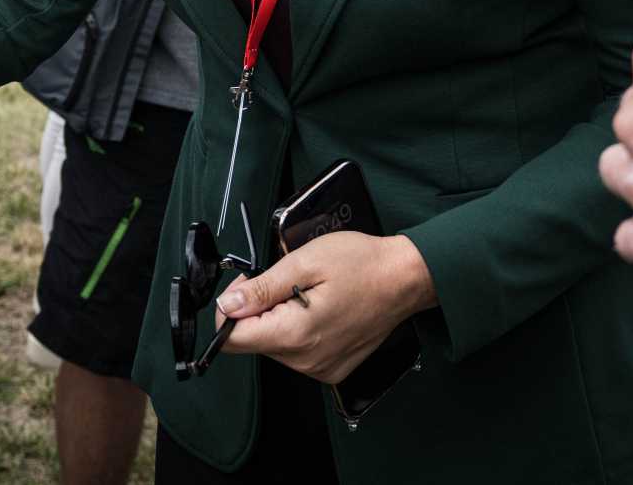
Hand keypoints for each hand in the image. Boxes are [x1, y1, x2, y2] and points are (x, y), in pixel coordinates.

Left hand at [213, 231, 434, 384]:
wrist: (404, 279)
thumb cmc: (361, 265)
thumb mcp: (303, 263)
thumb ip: (262, 288)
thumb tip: (228, 305)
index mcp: (295, 335)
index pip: (233, 340)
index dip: (231, 308)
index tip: (249, 285)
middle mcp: (306, 361)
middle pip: (253, 341)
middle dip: (257, 309)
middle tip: (282, 280)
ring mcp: (320, 368)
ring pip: (274, 346)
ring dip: (278, 318)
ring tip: (306, 293)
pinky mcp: (331, 368)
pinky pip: (296, 352)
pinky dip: (296, 329)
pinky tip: (317, 309)